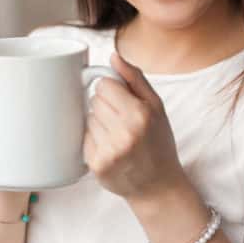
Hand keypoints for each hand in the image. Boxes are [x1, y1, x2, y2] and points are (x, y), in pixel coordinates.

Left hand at [84, 53, 187, 203]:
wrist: (159, 186)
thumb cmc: (159, 143)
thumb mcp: (157, 107)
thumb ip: (135, 79)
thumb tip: (113, 56)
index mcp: (140, 114)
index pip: (104, 84)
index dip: (112, 91)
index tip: (122, 101)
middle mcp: (124, 132)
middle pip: (94, 100)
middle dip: (106, 108)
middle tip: (123, 123)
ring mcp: (108, 150)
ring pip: (88, 118)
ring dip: (99, 125)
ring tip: (118, 138)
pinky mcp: (96, 165)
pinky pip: (84, 139)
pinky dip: (94, 142)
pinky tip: (111, 150)